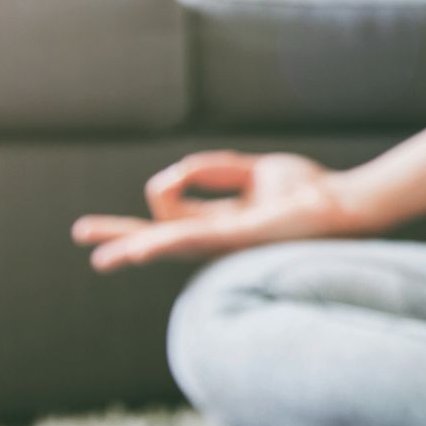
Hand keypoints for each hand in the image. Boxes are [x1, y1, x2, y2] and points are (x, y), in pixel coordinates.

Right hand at [72, 151, 364, 271]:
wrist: (342, 205)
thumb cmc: (307, 190)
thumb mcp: (253, 171)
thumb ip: (213, 169)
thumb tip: (174, 172)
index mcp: (219, 222)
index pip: (169, 216)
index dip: (160, 193)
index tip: (172, 180)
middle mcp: (216, 238)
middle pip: (157, 237)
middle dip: (120, 238)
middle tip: (82, 237)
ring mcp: (224, 243)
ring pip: (167, 243)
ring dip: (133, 246)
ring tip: (100, 256)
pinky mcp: (236, 240)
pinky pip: (192, 240)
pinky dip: (163, 243)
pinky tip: (139, 250)